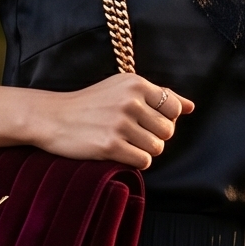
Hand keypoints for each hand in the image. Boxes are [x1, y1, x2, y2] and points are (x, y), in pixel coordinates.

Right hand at [27, 74, 194, 166]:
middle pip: (167, 131)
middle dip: (154, 137)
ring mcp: (120, 124)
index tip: (145, 121)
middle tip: (133, 135)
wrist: (53, 117)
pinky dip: (135, 161)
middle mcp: (130, 101)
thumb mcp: (122, 89)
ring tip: (125, 143)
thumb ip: (158, 95)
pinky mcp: (110, 145)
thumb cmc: (91, 104)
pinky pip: (143, 161)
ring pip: (157, 148)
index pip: (174, 108)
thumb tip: (191, 106)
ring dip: (144, 151)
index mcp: (136, 84)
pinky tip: (120, 152)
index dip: (163, 119)